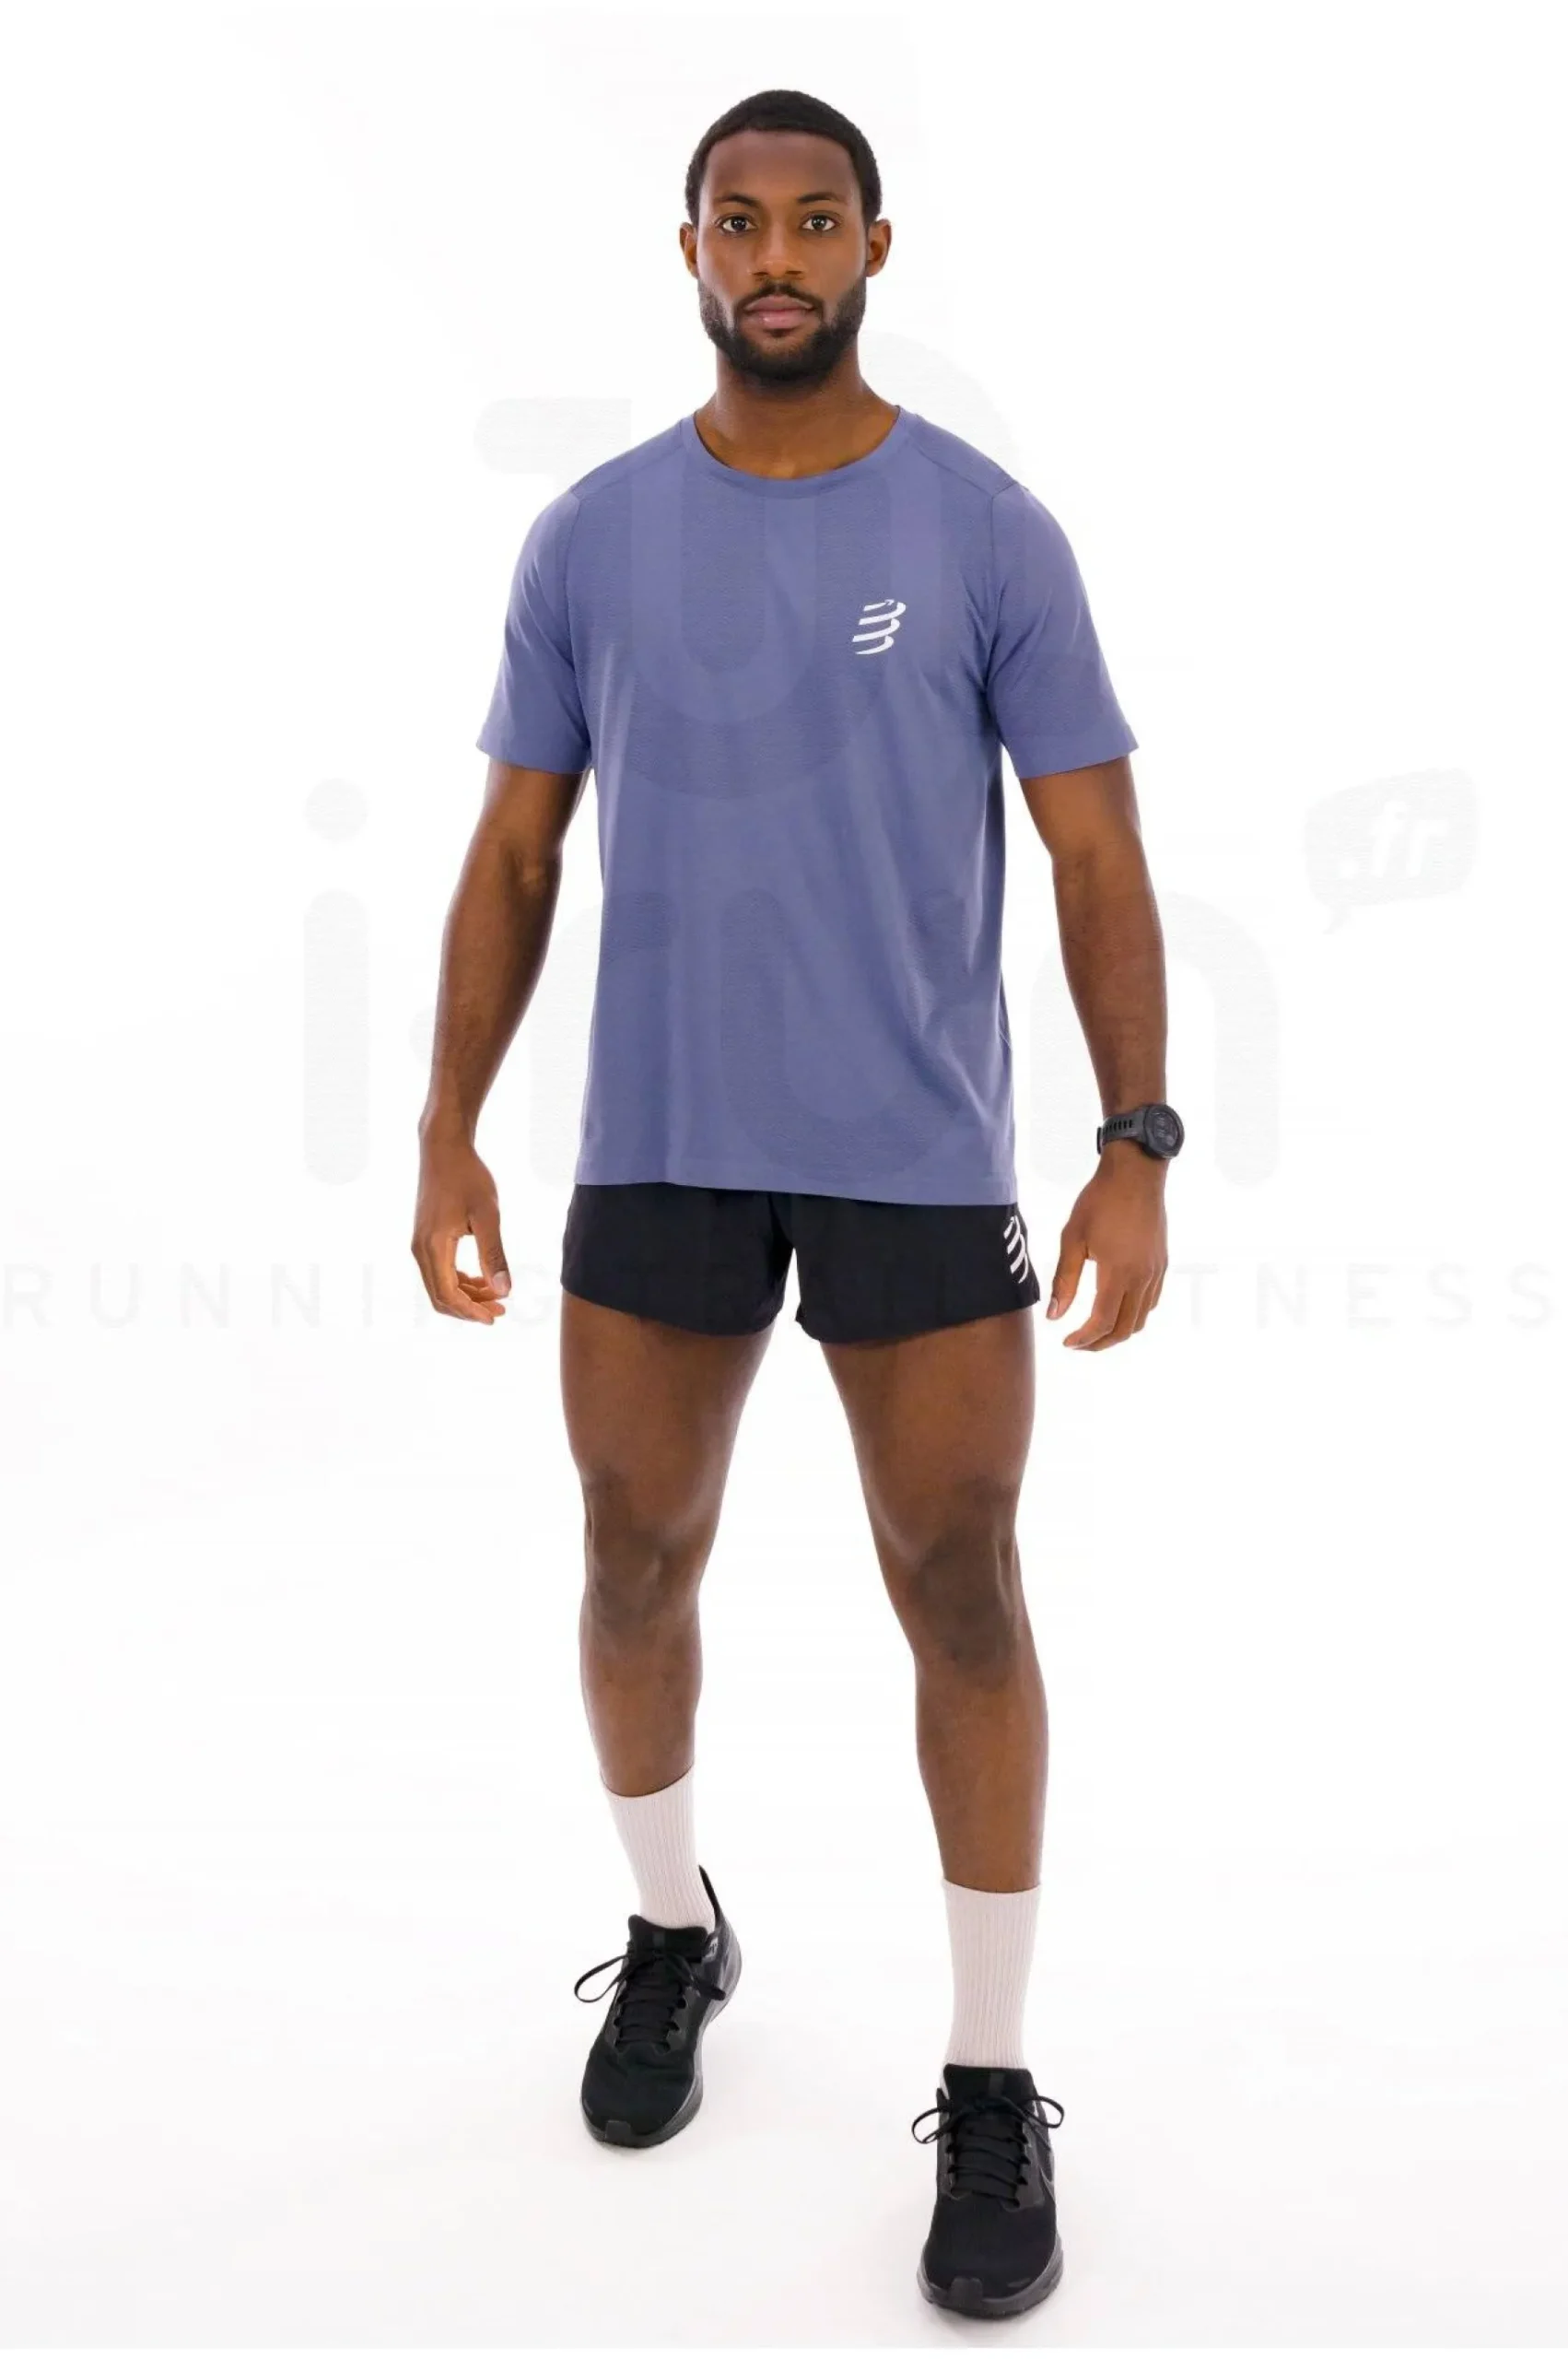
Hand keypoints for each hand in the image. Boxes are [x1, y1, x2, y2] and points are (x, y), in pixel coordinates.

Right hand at [411, 1131, 511, 1323]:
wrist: (443, 1148)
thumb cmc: (467, 1176)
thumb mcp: (487, 1216)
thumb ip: (494, 1255)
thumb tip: (505, 1291)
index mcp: (433, 1246)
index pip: (448, 1295)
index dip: (472, 1311)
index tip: (497, 1316)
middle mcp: (420, 1249)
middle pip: (441, 1296)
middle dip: (470, 1308)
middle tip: (501, 1310)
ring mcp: (420, 1244)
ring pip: (439, 1285)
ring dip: (466, 1295)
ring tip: (497, 1294)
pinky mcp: (425, 1237)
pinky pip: (439, 1271)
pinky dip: (459, 1281)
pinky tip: (482, 1278)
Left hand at [1046, 1143, 1166, 1349]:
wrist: (1135, 1174)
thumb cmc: (1100, 1201)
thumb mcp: (1072, 1239)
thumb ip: (1064, 1280)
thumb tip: (1054, 1316)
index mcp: (1118, 1273)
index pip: (1102, 1322)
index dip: (1083, 1339)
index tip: (1066, 1342)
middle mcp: (1142, 1278)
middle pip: (1124, 1329)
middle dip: (1100, 1343)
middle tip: (1078, 1344)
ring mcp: (1156, 1272)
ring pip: (1141, 1319)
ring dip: (1118, 1332)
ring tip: (1096, 1331)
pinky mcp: (1162, 1264)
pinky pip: (1152, 1302)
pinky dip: (1135, 1315)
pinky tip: (1118, 1308)